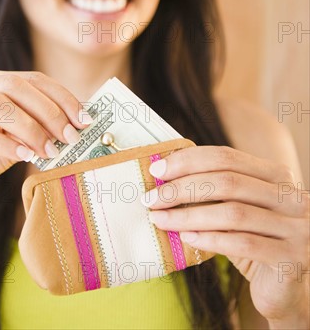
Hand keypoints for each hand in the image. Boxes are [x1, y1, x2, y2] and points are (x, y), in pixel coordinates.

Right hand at [0, 68, 89, 215]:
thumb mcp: (15, 139)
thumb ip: (38, 126)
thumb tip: (77, 120)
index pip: (30, 78)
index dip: (61, 96)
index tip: (84, 119)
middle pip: (13, 85)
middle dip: (48, 111)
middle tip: (70, 137)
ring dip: (29, 128)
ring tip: (48, 151)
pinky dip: (3, 144)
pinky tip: (23, 157)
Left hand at [142, 145, 309, 327]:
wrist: (284, 287)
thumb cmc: (252, 238)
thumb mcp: (236, 206)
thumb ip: (213, 188)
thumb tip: (162, 173)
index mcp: (277, 175)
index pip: (226, 157)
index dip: (188, 161)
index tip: (156, 170)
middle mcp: (292, 196)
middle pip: (227, 182)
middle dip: (181, 188)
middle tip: (150, 198)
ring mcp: (297, 227)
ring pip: (232, 213)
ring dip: (187, 216)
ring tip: (160, 219)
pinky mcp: (293, 258)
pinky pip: (243, 244)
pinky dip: (210, 239)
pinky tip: (186, 238)